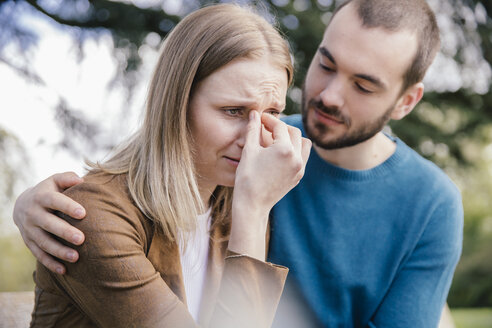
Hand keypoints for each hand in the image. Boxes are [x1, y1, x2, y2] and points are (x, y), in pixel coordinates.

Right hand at [13, 172, 85, 273]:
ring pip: (44, 242)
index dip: (68, 206)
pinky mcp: (29, 242)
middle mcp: (33, 214)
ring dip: (59, 251)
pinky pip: (39, 255)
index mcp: (41, 197)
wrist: (22, 204)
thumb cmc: (50, 191)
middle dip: (65, 232)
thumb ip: (67, 178)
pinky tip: (64, 271)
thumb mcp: (55, 181)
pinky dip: (50, 263)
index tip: (83, 213)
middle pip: (49, 224)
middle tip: (82, 239)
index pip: (54, 201)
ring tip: (76, 258)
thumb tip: (82, 180)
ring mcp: (29, 230)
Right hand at [228, 111, 310, 259]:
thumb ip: (253, 129)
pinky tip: (280, 152)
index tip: (259, 118)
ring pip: (303, 144)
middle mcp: (297, 158)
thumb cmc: (247, 178)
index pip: (279, 126)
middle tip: (266, 127)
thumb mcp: (249, 151)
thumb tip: (255, 113)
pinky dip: (295, 150)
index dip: (268, 120)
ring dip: (292, 138)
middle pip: (294, 132)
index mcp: (285, 149)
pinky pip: (302, 157)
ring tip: (276, 139)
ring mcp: (300, 168)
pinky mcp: (298, 177)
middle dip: (280, 127)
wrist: (252, 205)